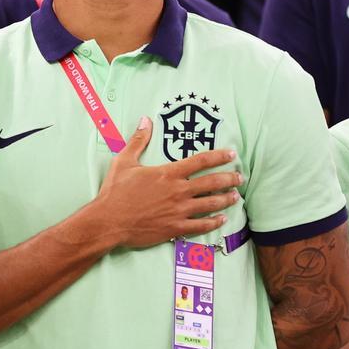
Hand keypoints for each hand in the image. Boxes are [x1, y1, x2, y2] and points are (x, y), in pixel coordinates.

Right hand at [89, 117, 240, 249]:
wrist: (108, 221)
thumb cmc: (115, 192)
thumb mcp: (124, 161)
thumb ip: (138, 140)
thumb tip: (145, 120)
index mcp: (168, 173)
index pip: (200, 161)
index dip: (219, 156)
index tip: (231, 154)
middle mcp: (178, 191)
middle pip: (211, 183)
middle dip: (229, 179)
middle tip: (240, 177)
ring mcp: (178, 211)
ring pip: (210, 204)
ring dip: (225, 199)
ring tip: (235, 196)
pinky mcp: (175, 228)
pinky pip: (200, 226)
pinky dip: (213, 222)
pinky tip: (222, 219)